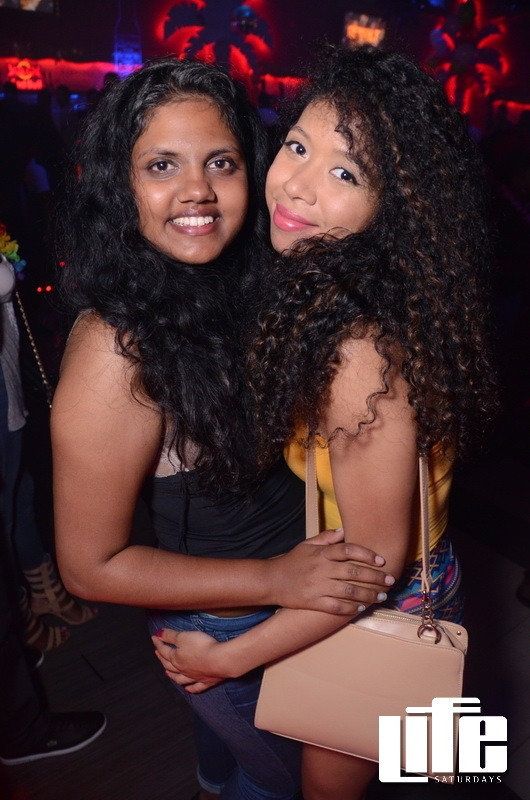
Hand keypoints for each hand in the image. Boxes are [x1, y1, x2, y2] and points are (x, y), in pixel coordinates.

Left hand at [152, 629, 227, 692]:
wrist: (219, 660)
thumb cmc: (201, 646)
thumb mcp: (184, 636)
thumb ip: (170, 635)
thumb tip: (158, 634)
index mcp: (175, 658)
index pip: (164, 650)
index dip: (158, 643)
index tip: (154, 637)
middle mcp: (182, 669)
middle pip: (169, 665)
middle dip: (162, 658)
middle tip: (158, 653)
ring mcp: (193, 677)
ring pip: (179, 678)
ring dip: (172, 676)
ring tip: (167, 673)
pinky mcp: (206, 681)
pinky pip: (196, 687)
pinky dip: (190, 689)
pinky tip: (187, 689)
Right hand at [267, 528, 394, 614]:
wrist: (271, 581)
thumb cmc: (292, 561)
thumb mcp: (307, 545)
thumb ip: (326, 538)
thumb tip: (344, 531)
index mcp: (322, 554)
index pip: (348, 550)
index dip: (367, 554)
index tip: (381, 560)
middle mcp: (322, 569)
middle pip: (353, 572)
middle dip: (375, 577)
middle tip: (389, 581)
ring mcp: (318, 587)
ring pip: (348, 591)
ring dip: (368, 594)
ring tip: (380, 596)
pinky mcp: (314, 602)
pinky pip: (336, 607)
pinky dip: (350, 608)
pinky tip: (361, 608)